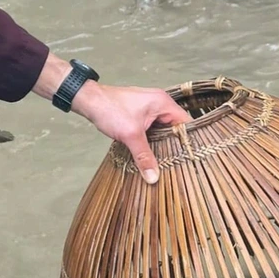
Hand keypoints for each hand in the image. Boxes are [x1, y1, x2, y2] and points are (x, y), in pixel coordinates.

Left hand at [72, 81, 188, 183]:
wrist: (88, 100)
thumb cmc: (110, 109)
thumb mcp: (130, 135)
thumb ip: (144, 156)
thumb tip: (153, 177)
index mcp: (163, 103)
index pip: (186, 123)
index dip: (189, 140)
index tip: (191, 159)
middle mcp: (159, 104)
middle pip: (175, 128)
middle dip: (175, 145)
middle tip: (179, 165)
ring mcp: (149, 109)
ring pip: (162, 130)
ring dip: (162, 144)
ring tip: (168, 164)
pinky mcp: (139, 115)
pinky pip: (152, 130)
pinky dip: (152, 141)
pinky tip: (152, 155)